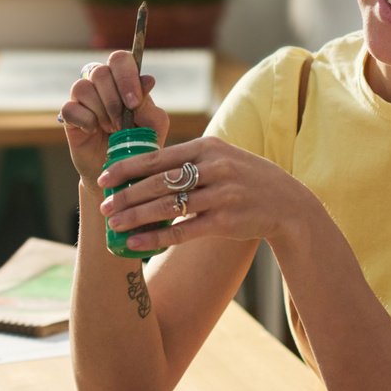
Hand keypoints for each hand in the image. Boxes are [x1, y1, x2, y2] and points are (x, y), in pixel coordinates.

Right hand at [59, 48, 164, 186]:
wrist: (119, 171)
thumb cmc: (139, 143)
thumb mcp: (153, 126)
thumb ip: (149, 104)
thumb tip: (147, 80)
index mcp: (124, 80)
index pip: (120, 59)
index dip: (126, 76)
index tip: (134, 103)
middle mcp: (102, 84)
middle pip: (100, 72)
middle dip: (114, 101)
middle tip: (122, 124)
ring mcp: (84, 99)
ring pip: (83, 87)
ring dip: (100, 111)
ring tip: (110, 129)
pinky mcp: (69, 116)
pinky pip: (70, 108)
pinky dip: (85, 121)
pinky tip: (93, 131)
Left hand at [95, 135, 313, 251]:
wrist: (287, 203)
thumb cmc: (245, 178)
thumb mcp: (221, 156)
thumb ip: (188, 159)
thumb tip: (144, 168)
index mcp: (207, 147)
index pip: (158, 156)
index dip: (127, 168)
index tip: (104, 177)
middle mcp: (214, 168)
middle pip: (159, 182)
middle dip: (126, 195)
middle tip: (103, 205)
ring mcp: (221, 195)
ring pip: (168, 207)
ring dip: (136, 217)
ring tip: (114, 224)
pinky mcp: (226, 222)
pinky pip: (183, 231)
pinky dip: (156, 238)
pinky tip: (136, 243)